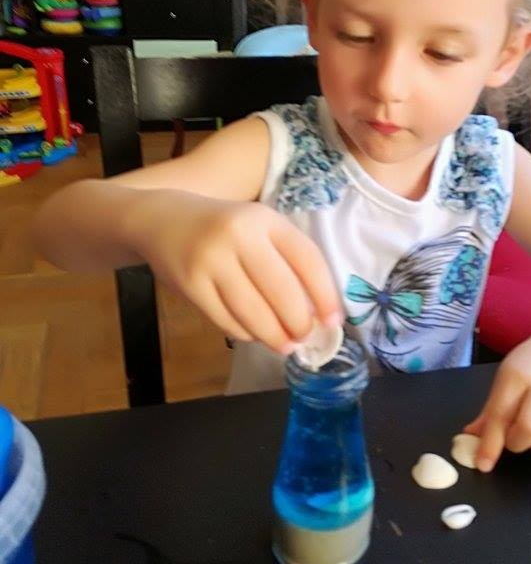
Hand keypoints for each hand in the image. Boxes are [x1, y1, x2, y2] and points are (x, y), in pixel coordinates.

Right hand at [129, 193, 341, 354]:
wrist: (162, 220)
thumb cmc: (224, 228)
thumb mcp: (258, 227)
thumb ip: (286, 260)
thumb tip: (317, 313)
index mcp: (265, 219)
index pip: (308, 260)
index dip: (325, 295)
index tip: (334, 321)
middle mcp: (239, 235)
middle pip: (283, 292)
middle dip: (300, 323)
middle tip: (305, 338)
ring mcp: (212, 261)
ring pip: (254, 313)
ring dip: (274, 336)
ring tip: (284, 344)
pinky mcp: (190, 286)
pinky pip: (227, 322)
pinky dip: (245, 334)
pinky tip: (254, 334)